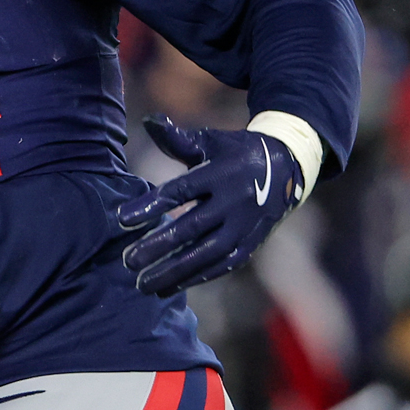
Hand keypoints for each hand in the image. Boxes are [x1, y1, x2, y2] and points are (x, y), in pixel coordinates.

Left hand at [117, 116, 302, 296]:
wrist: (287, 168)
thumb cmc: (234, 152)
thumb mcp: (210, 141)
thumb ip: (177, 139)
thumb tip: (148, 122)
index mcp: (219, 173)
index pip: (180, 192)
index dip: (149, 205)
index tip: (121, 219)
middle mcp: (234, 202)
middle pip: (191, 228)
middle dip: (158, 246)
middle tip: (127, 261)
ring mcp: (245, 226)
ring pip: (207, 254)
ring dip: (174, 271)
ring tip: (142, 284)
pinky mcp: (251, 244)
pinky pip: (223, 265)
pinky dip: (196, 277)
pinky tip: (168, 287)